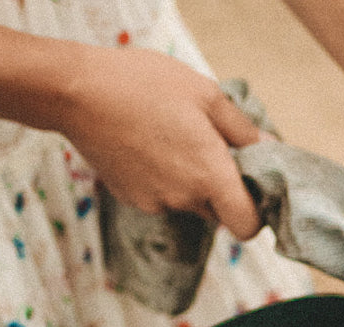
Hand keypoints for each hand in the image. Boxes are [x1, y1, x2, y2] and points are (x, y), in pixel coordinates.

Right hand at [56, 47, 262, 238]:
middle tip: (209, 149)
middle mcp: (185, 199)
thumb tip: (267, 147)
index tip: (251, 190)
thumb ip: (242, 129)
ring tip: (171, 138)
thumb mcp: (205, 94)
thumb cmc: (143, 85)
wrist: (76, 92)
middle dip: (221, 189)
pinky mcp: (131, 199)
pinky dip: (161, 178)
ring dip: (189, 181)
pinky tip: (146, 145)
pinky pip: (160, 196)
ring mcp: (155, 202)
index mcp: (210, 176)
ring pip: (188, 203)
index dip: (255, 214)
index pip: (247, 226)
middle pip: (218, 212)